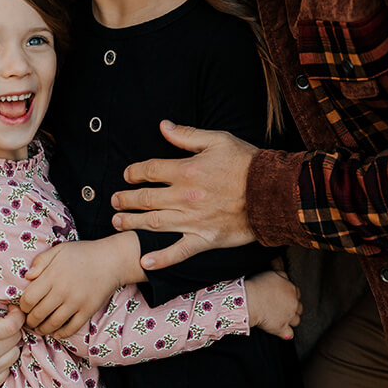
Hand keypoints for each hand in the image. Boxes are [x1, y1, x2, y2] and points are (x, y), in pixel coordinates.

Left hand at [19, 234, 142, 338]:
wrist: (112, 260)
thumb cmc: (82, 253)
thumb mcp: (59, 249)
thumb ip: (40, 261)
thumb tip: (27, 276)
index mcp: (52, 276)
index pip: (28, 299)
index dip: (22, 306)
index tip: (24, 307)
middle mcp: (62, 291)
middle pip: (38, 315)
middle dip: (30, 321)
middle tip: (30, 321)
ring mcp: (76, 302)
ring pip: (52, 324)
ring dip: (43, 330)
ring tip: (40, 328)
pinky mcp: (88, 310)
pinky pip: (71, 328)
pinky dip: (61, 334)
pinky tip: (57, 332)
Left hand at [116, 121, 258, 269]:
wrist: (274, 193)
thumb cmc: (247, 164)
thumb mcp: (218, 140)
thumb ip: (187, 134)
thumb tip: (163, 126)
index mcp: (186, 171)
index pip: (150, 171)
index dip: (134, 173)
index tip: (128, 175)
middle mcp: (185, 197)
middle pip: (146, 199)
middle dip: (126, 199)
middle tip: (114, 200)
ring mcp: (194, 220)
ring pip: (154, 223)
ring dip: (132, 223)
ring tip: (117, 222)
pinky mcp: (205, 239)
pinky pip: (179, 251)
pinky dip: (161, 258)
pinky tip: (145, 261)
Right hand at [245, 269, 301, 339]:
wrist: (250, 300)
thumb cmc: (258, 285)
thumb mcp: (272, 274)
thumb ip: (282, 274)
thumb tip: (285, 272)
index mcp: (291, 289)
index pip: (297, 293)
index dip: (290, 295)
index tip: (283, 296)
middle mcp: (293, 303)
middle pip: (299, 307)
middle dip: (293, 308)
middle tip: (282, 307)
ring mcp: (288, 317)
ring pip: (296, 321)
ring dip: (290, 320)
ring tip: (281, 318)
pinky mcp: (281, 328)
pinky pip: (290, 334)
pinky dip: (287, 333)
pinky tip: (283, 332)